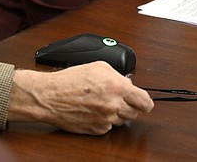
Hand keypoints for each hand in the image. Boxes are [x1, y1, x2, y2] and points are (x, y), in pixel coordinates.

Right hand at [8, 62, 153, 134]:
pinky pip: (109, 126)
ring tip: (100, 102)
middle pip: (135, 113)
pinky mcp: (98, 130)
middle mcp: (114, 105)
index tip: (143, 102)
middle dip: (128, 105)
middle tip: (115, 98)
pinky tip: (93, 110)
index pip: (146, 102)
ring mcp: (106, 119)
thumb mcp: (98, 66)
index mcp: (117, 87)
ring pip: (122, 120)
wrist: (50, 96)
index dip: (146, 102)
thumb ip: (118, 75)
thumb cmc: (69, 80)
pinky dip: (104, 120)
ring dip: (116, 113)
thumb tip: (128, 82)